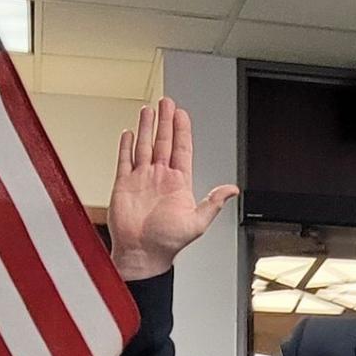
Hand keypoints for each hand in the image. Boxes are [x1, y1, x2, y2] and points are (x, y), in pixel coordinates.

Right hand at [107, 97, 238, 280]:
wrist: (142, 254)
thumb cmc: (168, 243)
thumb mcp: (197, 222)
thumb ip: (213, 203)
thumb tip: (232, 189)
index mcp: (179, 184)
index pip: (182, 150)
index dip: (182, 131)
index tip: (182, 114)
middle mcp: (160, 178)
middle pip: (164, 142)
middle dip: (165, 121)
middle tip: (167, 101)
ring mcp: (141, 179)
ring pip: (144, 146)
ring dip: (146, 127)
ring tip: (148, 109)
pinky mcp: (123, 184)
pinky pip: (124, 159)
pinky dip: (126, 145)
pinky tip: (128, 132)